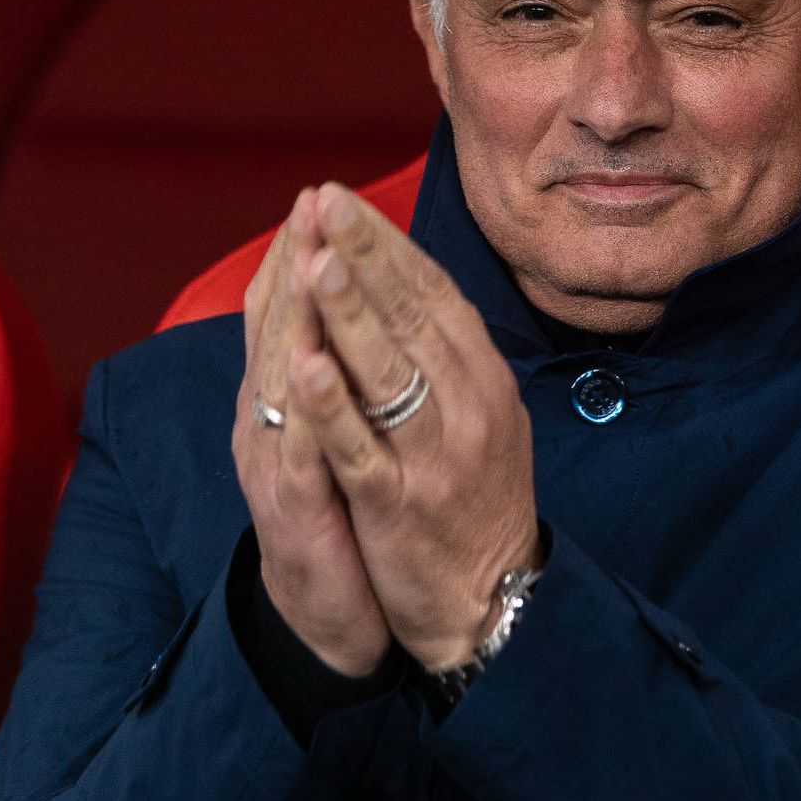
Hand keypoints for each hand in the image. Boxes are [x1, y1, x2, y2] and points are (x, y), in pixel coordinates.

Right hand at [231, 188, 391, 676]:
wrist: (329, 614)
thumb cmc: (338, 511)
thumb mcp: (335, 430)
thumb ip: (335, 370)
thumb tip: (346, 303)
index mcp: (283, 398)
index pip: (284, 311)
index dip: (299, 252)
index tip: (320, 194)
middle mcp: (271, 422)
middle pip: (278, 330)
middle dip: (297, 261)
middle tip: (314, 199)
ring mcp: (279, 466)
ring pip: (282, 380)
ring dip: (296, 317)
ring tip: (309, 255)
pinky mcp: (298, 513)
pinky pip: (302, 455)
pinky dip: (307, 411)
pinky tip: (311, 368)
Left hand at [285, 183, 541, 671]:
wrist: (492, 602)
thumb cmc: (477, 499)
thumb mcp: (484, 414)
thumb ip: (451, 353)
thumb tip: (410, 279)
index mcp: (483, 378)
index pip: (433, 293)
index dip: (387, 244)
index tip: (341, 198)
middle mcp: (467, 406)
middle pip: (412, 317)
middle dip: (365, 256)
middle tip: (325, 202)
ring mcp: (434, 456)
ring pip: (389, 372)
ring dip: (351, 313)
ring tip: (318, 259)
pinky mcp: (399, 506)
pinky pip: (362, 447)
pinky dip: (334, 406)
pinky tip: (307, 364)